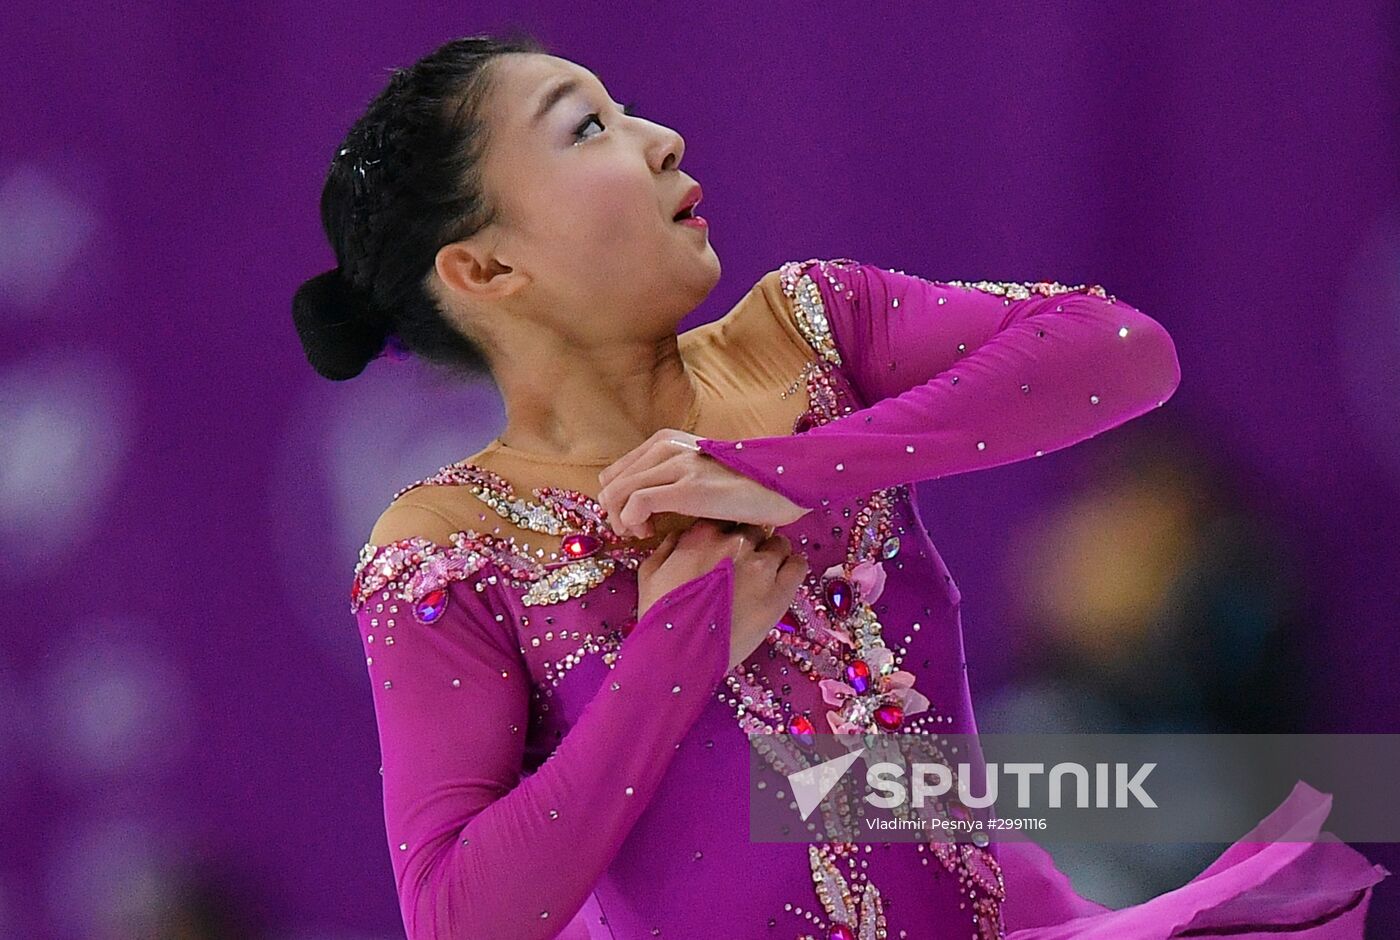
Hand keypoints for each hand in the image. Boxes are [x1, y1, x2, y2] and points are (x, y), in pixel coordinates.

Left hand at [596, 429, 809, 538]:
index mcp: (667, 441)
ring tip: (643, 535)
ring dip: (621, 521)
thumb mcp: (699, 473)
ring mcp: (677, 466)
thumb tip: (638, 504)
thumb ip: (669, 478)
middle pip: (611, 483)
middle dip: (615, 513)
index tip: (633, 521)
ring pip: (618, 493)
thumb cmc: (744, 485)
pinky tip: (649, 534)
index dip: (616, 500)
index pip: (616, 471)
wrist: (782, 484)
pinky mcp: (687, 488)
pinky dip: (632, 522)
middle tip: (637, 532)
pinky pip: (637, 504)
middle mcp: (667, 447)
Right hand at [637, 519, 808, 671]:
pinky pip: (798, 565)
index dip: (726, 531)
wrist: (677, 655)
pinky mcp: (780, 592)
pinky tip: (781, 579)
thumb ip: (669, 545)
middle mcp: (736, 542)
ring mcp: (761, 566)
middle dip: (749, 543)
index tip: (724, 547)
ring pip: (779, 543)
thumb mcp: (650, 572)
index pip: (727, 515)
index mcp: (704, 533)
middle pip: (755, 527)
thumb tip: (685, 535)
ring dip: (771, 555)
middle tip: (742, 564)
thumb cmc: (660, 614)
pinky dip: (791, 568)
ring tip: (762, 575)